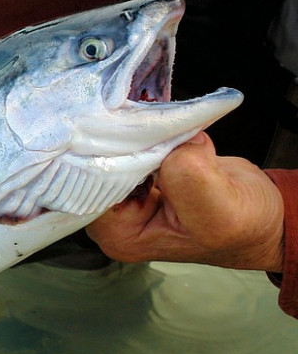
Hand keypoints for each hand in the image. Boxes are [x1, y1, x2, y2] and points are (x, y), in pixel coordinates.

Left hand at [86, 133, 283, 271]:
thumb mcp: (216, 206)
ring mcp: (126, 194)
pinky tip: (168, 128)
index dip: (105, 158)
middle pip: (97, 169)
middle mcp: (115, 217)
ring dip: (138, 133)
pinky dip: (151, 131)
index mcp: (120, 235)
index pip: (90, 189)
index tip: (126, 132)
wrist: (262, 216)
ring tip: (157, 122)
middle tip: (141, 118)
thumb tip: (171, 141)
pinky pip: (134, 144)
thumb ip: (186, 174)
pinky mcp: (142, 172)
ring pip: (114, 152)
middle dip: (120, 141)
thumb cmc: (242, 225)